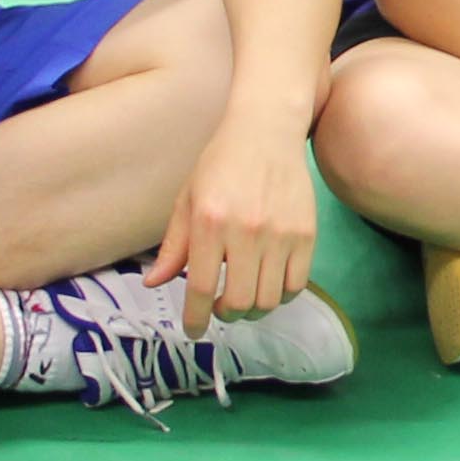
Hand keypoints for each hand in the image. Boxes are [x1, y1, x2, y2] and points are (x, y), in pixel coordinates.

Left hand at [148, 111, 321, 333]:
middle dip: (225, 315)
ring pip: (268, 299)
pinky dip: (281, 294)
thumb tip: (153, 283)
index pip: (200, 288)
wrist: (267, 130)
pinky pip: (296, 284)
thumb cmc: (221, 163)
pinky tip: (268, 282)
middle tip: (220, 308)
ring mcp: (280, 233)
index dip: (194, 319)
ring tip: (244, 295)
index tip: (193, 330)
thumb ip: (173, 245)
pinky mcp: (306, 233)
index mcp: (209, 222)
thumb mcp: (187, 199)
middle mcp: (246, 230)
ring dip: (253, 308)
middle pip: (238, 302)